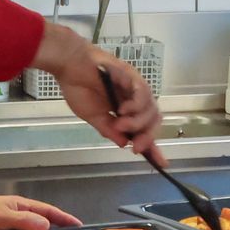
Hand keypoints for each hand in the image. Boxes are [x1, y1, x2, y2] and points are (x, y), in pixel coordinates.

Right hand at [41, 27, 160, 153]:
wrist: (69, 66)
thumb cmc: (78, 87)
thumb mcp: (93, 116)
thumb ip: (109, 129)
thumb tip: (124, 144)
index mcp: (125, 110)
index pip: (144, 129)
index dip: (153, 146)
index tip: (161, 164)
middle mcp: (134, 99)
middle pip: (153, 121)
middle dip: (148, 137)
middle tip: (136, 148)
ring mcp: (135, 87)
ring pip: (151, 109)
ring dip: (138, 122)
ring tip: (120, 124)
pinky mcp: (132, 76)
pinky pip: (143, 93)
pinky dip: (137, 105)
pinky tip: (123, 109)